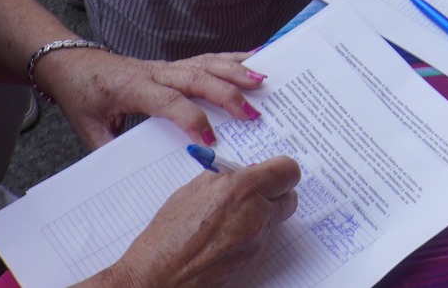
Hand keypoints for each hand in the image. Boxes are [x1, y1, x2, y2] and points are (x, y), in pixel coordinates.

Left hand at [34, 46, 267, 149]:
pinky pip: (207, 58)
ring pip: (207, 64)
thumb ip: (112, 149)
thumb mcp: (90, 130)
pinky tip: (256, 57)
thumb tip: (135, 176)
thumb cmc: (83, 96)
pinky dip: (233, 57)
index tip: (211, 141)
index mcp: (133, 88)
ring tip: (262, 82)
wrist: (74, 64)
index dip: (192, 119)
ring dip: (236, 72)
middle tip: (252, 115)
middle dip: (227, 95)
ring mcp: (167, 65)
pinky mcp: (173, 64)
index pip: (168, 101)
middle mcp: (155, 72)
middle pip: (197, 78)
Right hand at [101, 158, 301, 287]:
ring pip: (274, 221)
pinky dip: (249, 237)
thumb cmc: (167, 235)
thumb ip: (226, 177)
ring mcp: (256, 242)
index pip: (287, 170)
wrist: (158, 278)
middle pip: (289, 197)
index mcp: (241, 190)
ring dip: (260, 217)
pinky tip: (223, 240)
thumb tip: (246, 171)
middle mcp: (255, 215)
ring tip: (229, 220)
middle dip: (275, 193)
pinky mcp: (253, 263)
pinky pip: (261, 242)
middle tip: (254, 194)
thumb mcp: (193, 190)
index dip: (279, 170)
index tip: (271, 171)